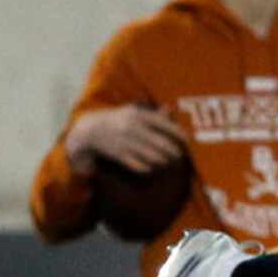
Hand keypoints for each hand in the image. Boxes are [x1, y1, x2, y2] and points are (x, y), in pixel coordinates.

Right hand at [65, 104, 185, 175]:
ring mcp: (125, 142)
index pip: (163, 125)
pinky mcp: (118, 154)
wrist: (90, 130)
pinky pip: (138, 164)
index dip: (178, 134)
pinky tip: (152, 167)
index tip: (187, 141)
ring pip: (151, 155)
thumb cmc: (118, 119)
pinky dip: (147, 167)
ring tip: (168, 161)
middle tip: (179, 155)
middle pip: (160, 143)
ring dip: (162, 160)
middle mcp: (132, 128)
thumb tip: (171, 109)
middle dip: (172, 151)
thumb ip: (152, 113)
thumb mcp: (133, 111)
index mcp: (138, 115)